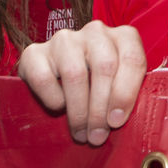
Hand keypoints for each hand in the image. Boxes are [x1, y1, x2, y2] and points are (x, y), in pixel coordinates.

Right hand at [17, 20, 147, 145]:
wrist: (53, 76)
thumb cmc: (95, 85)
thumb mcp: (118, 86)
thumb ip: (127, 95)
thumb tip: (122, 120)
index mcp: (123, 36)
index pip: (132, 59)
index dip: (126, 93)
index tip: (117, 121)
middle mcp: (96, 31)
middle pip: (104, 67)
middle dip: (101, 108)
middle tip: (97, 136)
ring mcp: (64, 39)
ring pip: (75, 74)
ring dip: (79, 111)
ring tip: (81, 132)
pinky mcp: (34, 52)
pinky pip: (44, 78)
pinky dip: (53, 98)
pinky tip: (59, 107)